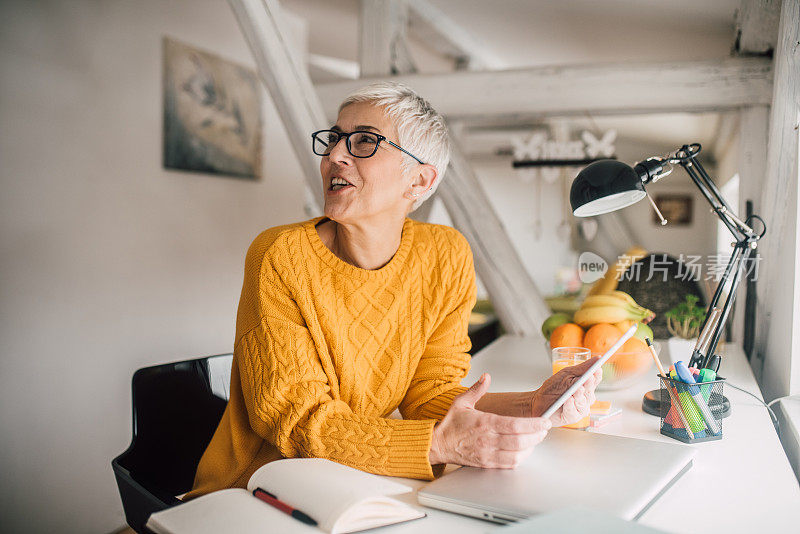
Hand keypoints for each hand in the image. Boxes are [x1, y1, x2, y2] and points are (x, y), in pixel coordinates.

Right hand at [429, 373, 551, 468]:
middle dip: (537, 435)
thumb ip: (477, 389)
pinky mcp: (487, 463)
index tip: (544, 421)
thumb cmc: (451, 425)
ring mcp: (487, 453)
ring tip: (536, 439)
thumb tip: (486, 377)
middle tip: (544, 429)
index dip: (533, 424)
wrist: (438, 444)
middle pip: (520, 441)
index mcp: (484, 422)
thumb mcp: (461, 402)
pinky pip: (509, 464)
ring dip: (531, 448)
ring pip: (517, 454)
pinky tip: (525, 450)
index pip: (515, 425)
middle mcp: (487, 439)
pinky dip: (521, 458)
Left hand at [530, 357, 601, 426]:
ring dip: (579, 395)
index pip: (595, 380)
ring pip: (583, 402)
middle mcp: (584, 398)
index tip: (597, 370)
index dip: (597, 375)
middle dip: (589, 385)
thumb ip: (583, 368)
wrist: (538, 400)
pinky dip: (570, 405)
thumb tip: (598, 358)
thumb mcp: (567, 374)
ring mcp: (579, 408)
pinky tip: (568, 400)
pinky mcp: (572, 417)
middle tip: (588, 379)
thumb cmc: (553, 387)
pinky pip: (573, 411)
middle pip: (590, 391)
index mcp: (585, 386)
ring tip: (576, 390)